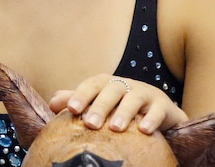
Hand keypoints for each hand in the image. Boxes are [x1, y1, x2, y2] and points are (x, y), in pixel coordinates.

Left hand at [49, 74, 187, 133]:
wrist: (158, 110)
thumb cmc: (120, 106)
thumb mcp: (98, 102)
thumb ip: (76, 101)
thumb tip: (52, 103)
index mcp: (106, 83)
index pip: (91, 85)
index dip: (81, 95)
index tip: (71, 109)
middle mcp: (124, 85)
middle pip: (111, 91)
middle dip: (99, 106)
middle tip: (90, 124)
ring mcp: (144, 93)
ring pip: (133, 98)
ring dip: (124, 112)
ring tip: (115, 128)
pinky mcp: (162, 105)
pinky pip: (157, 110)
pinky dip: (151, 119)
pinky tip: (144, 131)